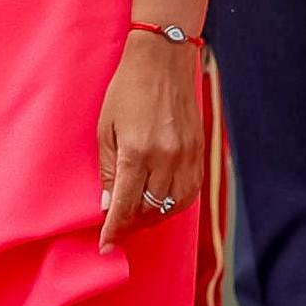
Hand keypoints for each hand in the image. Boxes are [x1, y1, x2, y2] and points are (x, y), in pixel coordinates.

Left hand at [95, 34, 204, 252]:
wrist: (164, 60)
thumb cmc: (127, 89)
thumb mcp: (106, 127)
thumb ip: (107, 168)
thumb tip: (108, 204)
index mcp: (137, 152)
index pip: (125, 205)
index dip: (114, 229)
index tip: (106, 246)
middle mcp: (166, 158)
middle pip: (150, 209)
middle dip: (132, 224)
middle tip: (118, 227)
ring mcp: (187, 156)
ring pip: (173, 205)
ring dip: (154, 216)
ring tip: (137, 216)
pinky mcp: (199, 151)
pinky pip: (190, 192)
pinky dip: (175, 204)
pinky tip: (162, 202)